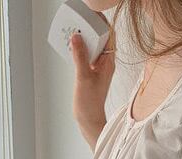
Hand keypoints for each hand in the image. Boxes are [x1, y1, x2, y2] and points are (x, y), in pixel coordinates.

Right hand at [70, 13, 115, 130]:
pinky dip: (79, 48)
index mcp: (108, 63)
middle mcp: (105, 63)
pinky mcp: (90, 72)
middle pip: (101, 38)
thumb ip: (80, 56)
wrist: (89, 120)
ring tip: (74, 30)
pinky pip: (86, 54)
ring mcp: (98, 68)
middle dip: (91, 27)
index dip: (103, 23)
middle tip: (80, 19)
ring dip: (84, 37)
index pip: (109, 36)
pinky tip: (71, 45)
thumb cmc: (90, 104)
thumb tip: (77, 37)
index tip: (93, 14)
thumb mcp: (83, 77)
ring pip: (93, 46)